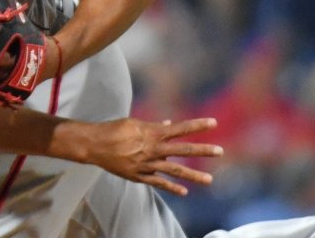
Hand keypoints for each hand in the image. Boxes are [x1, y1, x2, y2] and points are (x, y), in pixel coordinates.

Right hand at [84, 117, 221, 195]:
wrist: (95, 144)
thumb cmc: (113, 130)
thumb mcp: (134, 123)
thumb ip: (153, 126)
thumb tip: (168, 124)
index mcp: (152, 133)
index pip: (180, 128)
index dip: (197, 125)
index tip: (213, 122)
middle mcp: (153, 148)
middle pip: (182, 150)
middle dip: (202, 150)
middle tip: (220, 151)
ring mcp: (147, 164)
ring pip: (175, 171)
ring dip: (194, 175)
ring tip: (210, 180)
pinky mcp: (140, 176)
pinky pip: (159, 183)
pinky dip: (172, 187)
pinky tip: (184, 192)